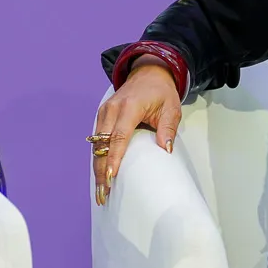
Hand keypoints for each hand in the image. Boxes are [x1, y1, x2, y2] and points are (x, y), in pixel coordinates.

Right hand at [91, 60, 180, 205]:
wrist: (148, 73)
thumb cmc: (161, 92)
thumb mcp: (171, 108)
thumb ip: (168, 128)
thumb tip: (165, 150)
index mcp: (129, 107)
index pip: (119, 137)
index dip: (114, 159)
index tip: (110, 178)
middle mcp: (111, 109)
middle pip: (102, 145)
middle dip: (101, 171)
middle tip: (102, 194)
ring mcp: (104, 112)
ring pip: (96, 146)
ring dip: (97, 168)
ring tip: (100, 191)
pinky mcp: (102, 116)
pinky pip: (97, 141)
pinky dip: (98, 159)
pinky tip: (100, 176)